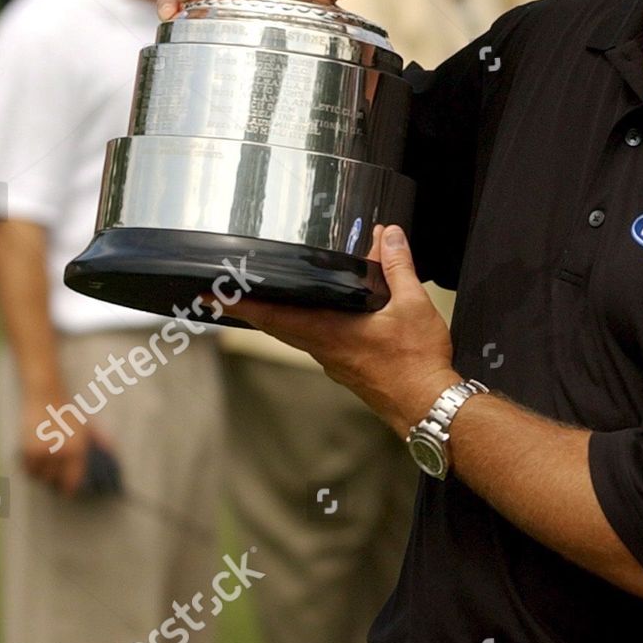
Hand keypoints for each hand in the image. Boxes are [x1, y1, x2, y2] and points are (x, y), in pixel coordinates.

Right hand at [20, 401, 113, 497]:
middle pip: (53, 480)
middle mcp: (60, 452)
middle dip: (53, 480)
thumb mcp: (87, 426)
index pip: (73, 480)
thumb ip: (100, 440)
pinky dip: (30, 467)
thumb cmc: (68, 412)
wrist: (45, 397)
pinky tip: (34, 460)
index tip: (67, 492)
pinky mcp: (28, 449)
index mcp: (77, 449)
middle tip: (54, 478)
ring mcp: (43, 451)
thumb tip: (111, 451)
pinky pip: (28, 468)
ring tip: (44, 466)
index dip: (69, 488)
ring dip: (41, 473)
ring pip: (39, 475)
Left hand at [225, 224, 457, 438]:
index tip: (213, 296)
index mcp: (330, 331)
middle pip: (276, 325)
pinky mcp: (346, 369)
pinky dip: (305, 325)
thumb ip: (396, 266)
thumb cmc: (417, 363)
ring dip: (276, 317)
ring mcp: (333, 361)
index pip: (273, 315)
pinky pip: (316, 342)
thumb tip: (386, 236)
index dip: (241, 304)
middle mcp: (324, 349)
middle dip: (250, 308)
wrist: (429, 407)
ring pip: (295, 334)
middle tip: (225, 294)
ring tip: (262, 300)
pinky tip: (318, 316)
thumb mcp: (413, 304)